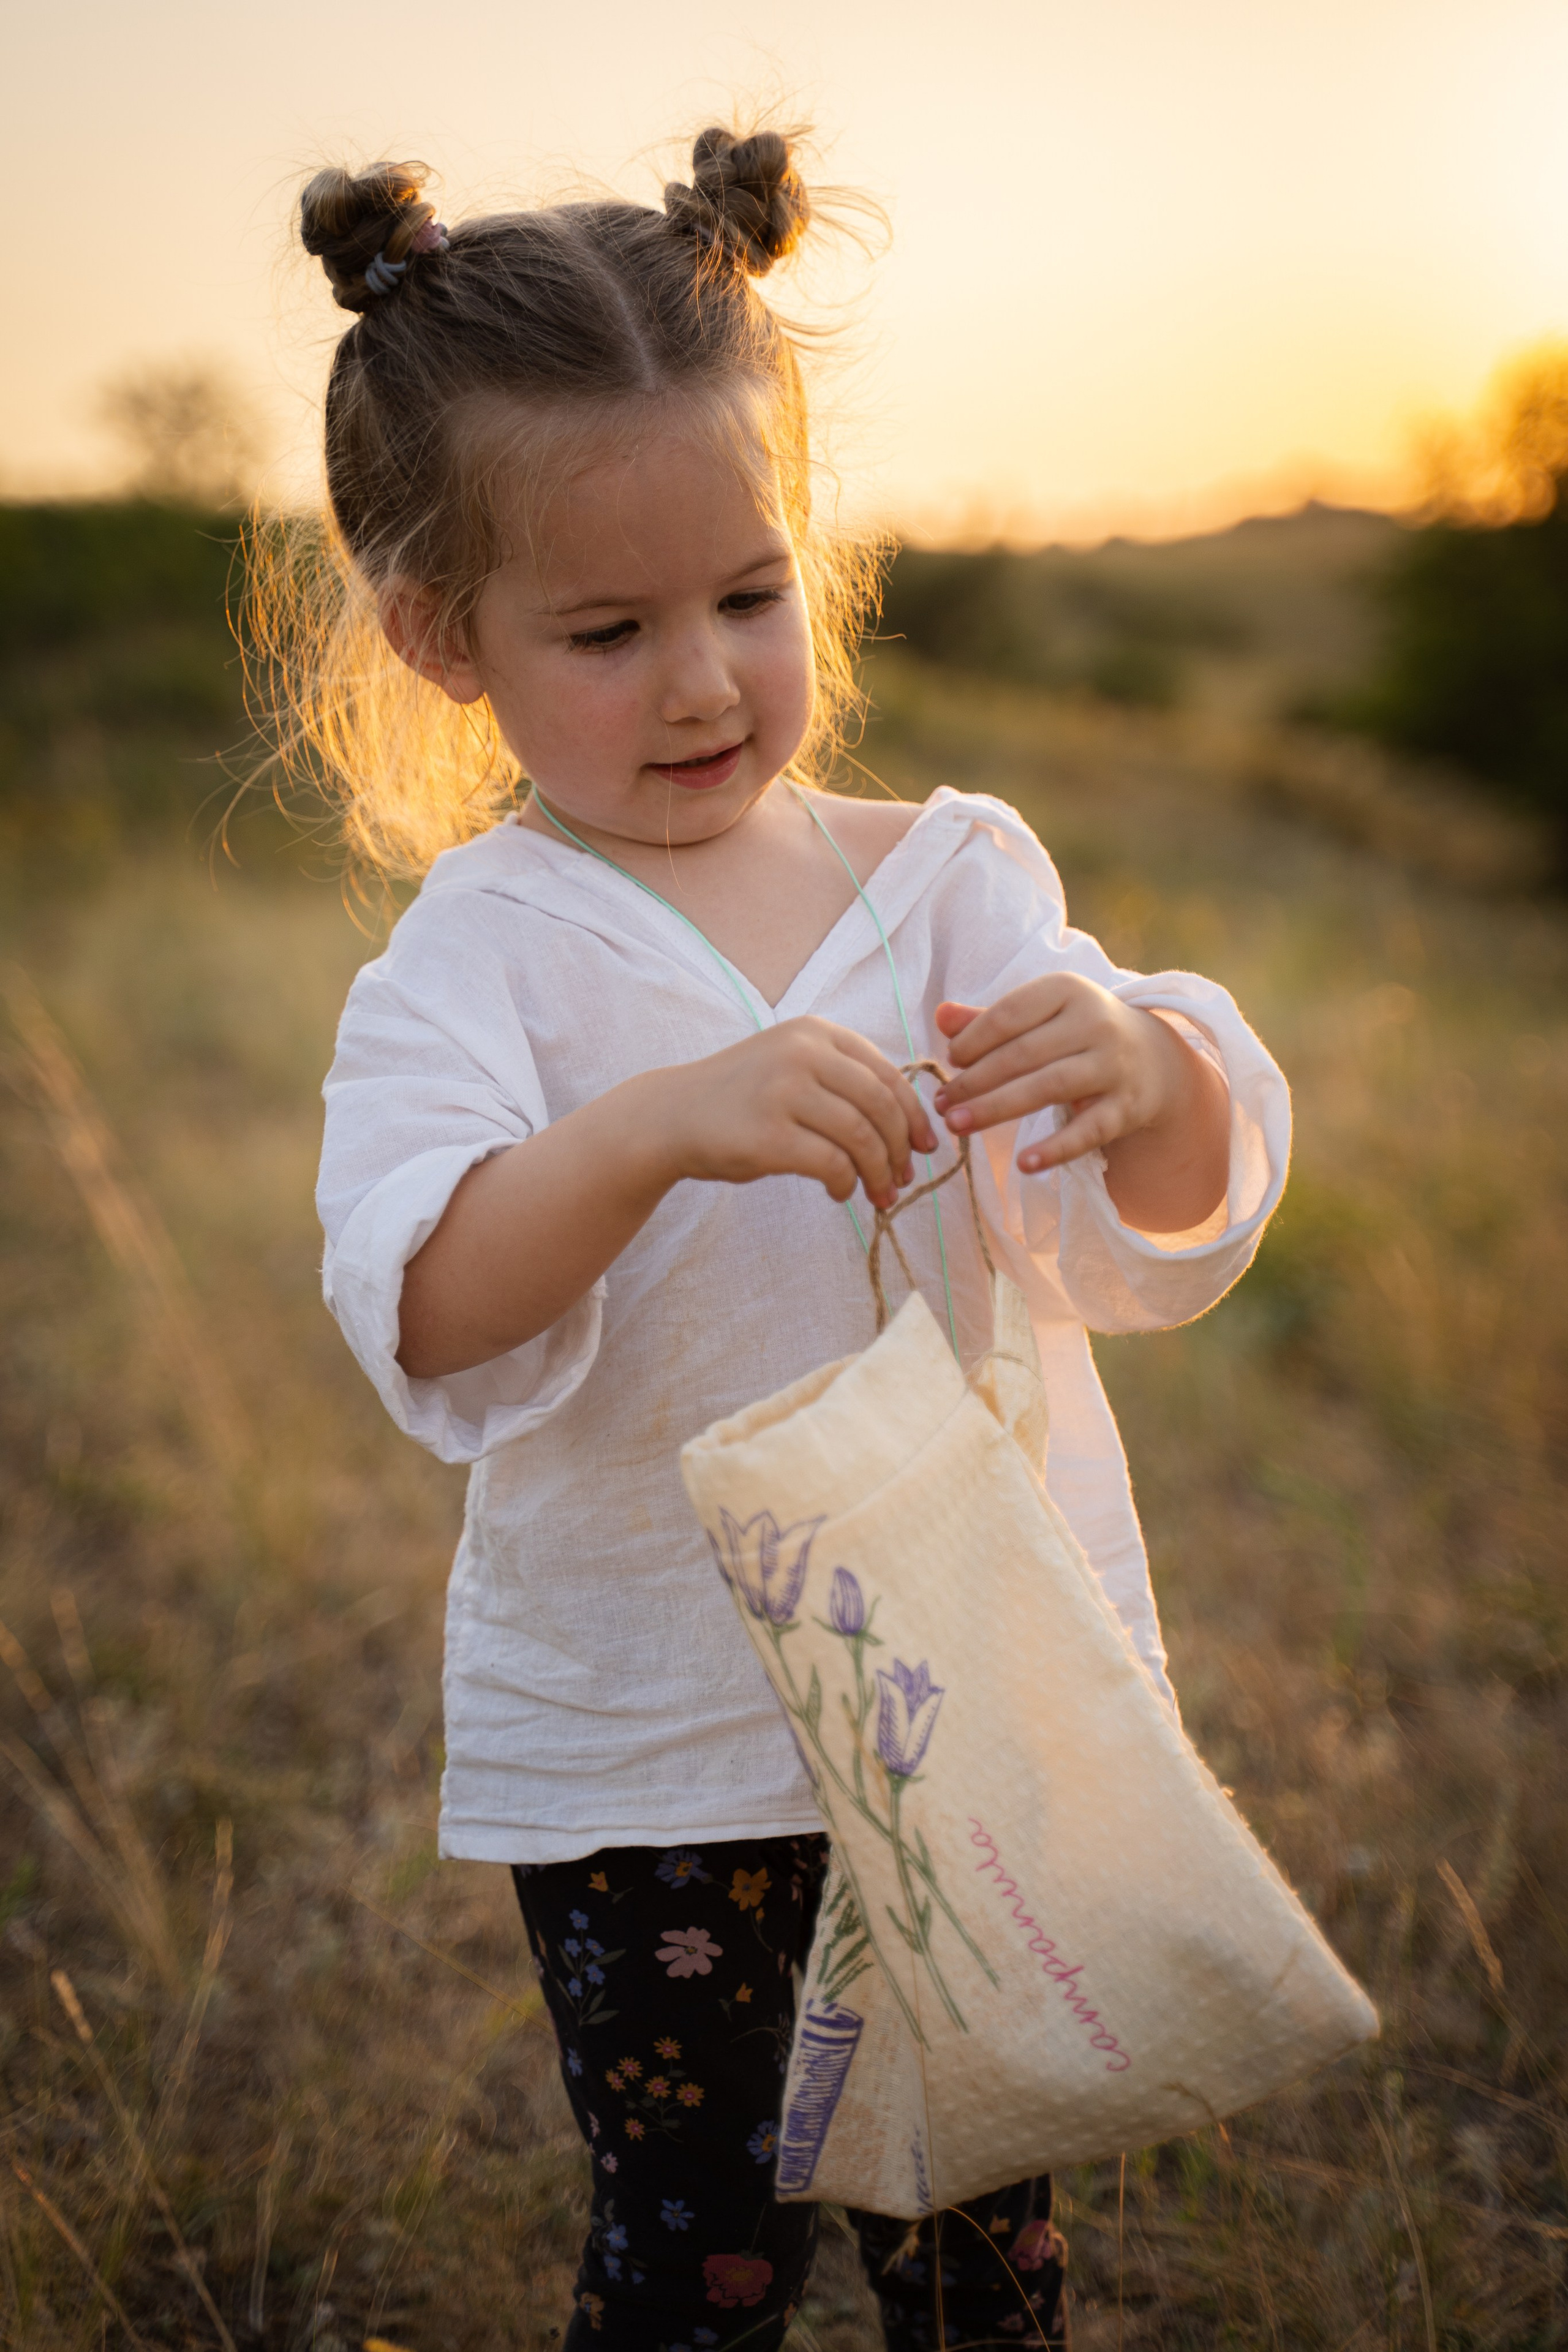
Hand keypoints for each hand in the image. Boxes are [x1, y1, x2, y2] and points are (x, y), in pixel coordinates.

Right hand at [645, 1017, 938, 1208]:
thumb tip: (910, 1123)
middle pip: (880, 1106)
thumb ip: (843, 1078)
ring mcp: (783, 1092)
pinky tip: (841, 1193)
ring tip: (879, 1195)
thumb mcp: (793, 1064)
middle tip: (903, 1179)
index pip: (887, 1073)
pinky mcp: (768, 1136)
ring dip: (879, 1173)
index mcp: (815, 1032)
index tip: (925, 1146)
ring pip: (861, 1137)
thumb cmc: (743, 1097)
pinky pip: (831, 1164)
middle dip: (901, 1149)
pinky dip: (846, 1184)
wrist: (673, 1115)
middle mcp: (802, 1053)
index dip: (914, 1115)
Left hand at [930, 978, 1228, 1232]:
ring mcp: (1113, 1065)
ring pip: (1048, 1087)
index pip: (1010, 1014)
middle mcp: (1094, 1022)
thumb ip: (990, 1019)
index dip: (973, 1040)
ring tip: (957, 1126)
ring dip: (996, 1109)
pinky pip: (1087, 1131)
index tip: (949, 1061)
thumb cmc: (1078, 1034)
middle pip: (1023, 1054)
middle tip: (941, 1105)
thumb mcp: (1041, 1016)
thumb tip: (941, 1015)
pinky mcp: (1127, 1107)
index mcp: (1067, 990)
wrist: (1154, 1059)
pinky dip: (1055, 1148)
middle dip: (975, 1081)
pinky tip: (1023, 1164)